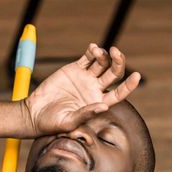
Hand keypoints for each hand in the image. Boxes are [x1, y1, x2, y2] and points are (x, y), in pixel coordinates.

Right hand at [21, 44, 140, 138]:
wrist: (35, 113)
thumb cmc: (52, 123)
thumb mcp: (69, 122)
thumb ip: (86, 114)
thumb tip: (104, 107)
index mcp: (98, 103)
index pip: (119, 93)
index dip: (129, 85)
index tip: (136, 76)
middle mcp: (95, 89)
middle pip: (114, 73)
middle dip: (119, 62)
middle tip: (116, 52)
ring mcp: (86, 78)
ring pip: (102, 62)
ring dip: (104, 55)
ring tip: (97, 52)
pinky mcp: (75, 69)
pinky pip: (88, 57)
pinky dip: (93, 50)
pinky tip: (93, 48)